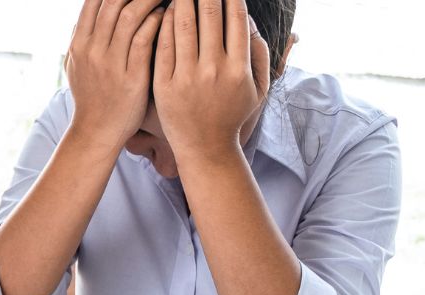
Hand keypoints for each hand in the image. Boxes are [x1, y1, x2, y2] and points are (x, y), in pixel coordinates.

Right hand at [63, 0, 166, 149]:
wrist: (97, 132)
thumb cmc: (91, 98)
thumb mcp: (75, 67)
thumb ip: (80, 40)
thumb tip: (86, 14)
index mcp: (79, 45)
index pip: (94, 2)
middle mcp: (93, 51)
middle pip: (114, 3)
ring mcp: (111, 64)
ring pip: (130, 16)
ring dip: (150, 0)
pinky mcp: (132, 77)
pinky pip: (145, 40)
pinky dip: (156, 22)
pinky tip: (165, 17)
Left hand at [153, 0, 270, 160]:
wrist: (205, 149)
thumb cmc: (233, 116)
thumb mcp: (258, 88)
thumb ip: (260, 53)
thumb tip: (251, 21)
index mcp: (239, 67)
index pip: (236, 16)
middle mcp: (214, 69)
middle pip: (210, 14)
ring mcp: (188, 77)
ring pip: (184, 24)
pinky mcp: (165, 85)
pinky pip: (164, 45)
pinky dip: (166, 22)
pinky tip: (168, 8)